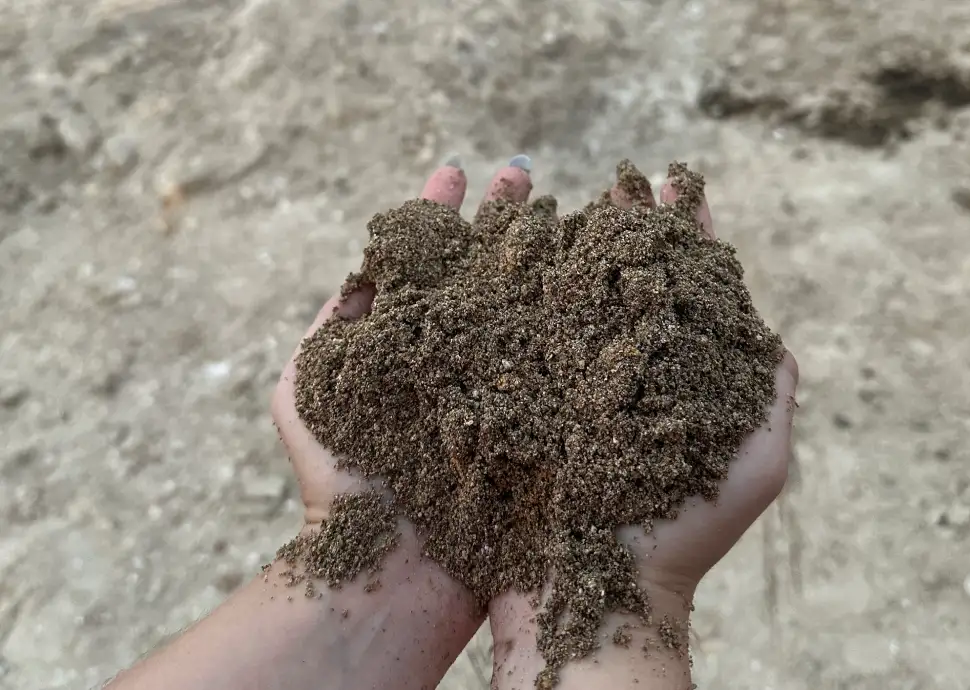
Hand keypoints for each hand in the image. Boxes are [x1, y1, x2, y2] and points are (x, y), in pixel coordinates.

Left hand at [268, 155, 535, 688]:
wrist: (390, 570)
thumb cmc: (339, 481)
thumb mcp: (308, 386)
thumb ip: (335, 321)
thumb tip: (365, 267)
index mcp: (404, 344)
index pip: (426, 262)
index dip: (439, 215)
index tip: (456, 170)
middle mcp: (455, 359)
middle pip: (483, 272)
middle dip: (503, 220)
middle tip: (524, 172)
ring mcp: (497, 388)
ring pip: (526, 304)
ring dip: (546, 253)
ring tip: (572, 203)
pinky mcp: (534, 421)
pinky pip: (557, 357)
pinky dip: (576, 314)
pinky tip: (600, 276)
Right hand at [488, 177, 799, 688]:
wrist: (589, 602)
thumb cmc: (677, 539)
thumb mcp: (754, 466)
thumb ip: (772, 393)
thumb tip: (773, 334)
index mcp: (678, 385)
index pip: (686, 294)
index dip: (686, 239)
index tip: (679, 185)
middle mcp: (621, 383)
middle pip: (625, 289)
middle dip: (624, 234)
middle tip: (620, 178)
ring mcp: (565, 396)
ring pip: (564, 306)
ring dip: (562, 252)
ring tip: (558, 199)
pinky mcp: (515, 414)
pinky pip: (511, 342)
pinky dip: (508, 297)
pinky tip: (499, 257)